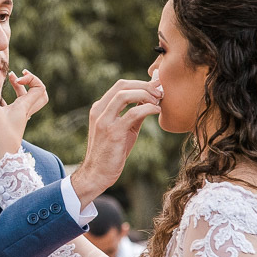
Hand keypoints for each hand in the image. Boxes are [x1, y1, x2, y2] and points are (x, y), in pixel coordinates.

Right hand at [0, 68, 48, 163]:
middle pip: (38, 95)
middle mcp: (24, 112)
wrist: (2, 159)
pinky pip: (15, 108)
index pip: (39, 88)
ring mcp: (19, 118)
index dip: (31, 79)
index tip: (16, 78)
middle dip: (31, 83)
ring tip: (10, 80)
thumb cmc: (2, 138)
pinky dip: (10, 100)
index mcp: (25, 107)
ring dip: (21, 90)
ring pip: (26, 100)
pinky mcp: (11, 123)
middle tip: (19, 76)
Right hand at [69, 74, 162, 205]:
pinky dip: (147, 108)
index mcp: (100, 108)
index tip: (156, 87)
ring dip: (145, 94)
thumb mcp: (123, 130)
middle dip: (144, 85)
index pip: (120, 86)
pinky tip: (156, 111)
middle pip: (122, 85)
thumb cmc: (111, 152)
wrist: (97, 174)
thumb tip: (151, 102)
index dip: (140, 83)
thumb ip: (134, 115)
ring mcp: (104, 121)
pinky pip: (132, 113)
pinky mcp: (112, 132)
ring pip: (124, 95)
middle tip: (160, 92)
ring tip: (158, 101)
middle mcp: (99, 111)